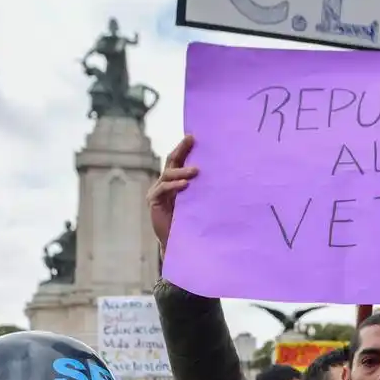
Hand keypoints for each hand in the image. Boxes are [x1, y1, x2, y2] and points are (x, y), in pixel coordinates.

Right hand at [148, 135, 198, 260]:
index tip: (194, 136)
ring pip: (168, 174)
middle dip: (181, 149)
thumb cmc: (193, 222)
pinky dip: (174, 186)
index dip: (185, 147)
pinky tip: (185, 185)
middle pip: (172, 161)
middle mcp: (165, 183)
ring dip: (182, 171)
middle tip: (190, 140)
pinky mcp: (154, 201)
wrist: (181, 244)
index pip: (179, 160)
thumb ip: (203, 188)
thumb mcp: (200, 201)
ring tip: (196, 171)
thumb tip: (225, 174)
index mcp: (176, 181)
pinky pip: (163, 189)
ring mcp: (158, 191)